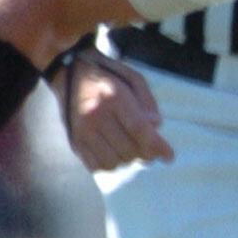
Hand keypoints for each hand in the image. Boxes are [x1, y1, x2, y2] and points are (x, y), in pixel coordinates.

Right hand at [58, 49, 172, 171]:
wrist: (69, 72)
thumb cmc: (109, 75)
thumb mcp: (133, 77)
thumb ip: (148, 100)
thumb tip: (157, 126)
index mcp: (113, 97)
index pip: (138, 129)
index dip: (156, 146)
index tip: (169, 157)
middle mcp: (95, 115)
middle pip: (128, 150)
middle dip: (146, 155)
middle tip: (151, 151)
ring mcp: (82, 130)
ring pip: (113, 162)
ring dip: (128, 162)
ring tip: (134, 151)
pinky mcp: (74, 140)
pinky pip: (95, 166)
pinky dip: (111, 166)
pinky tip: (117, 155)